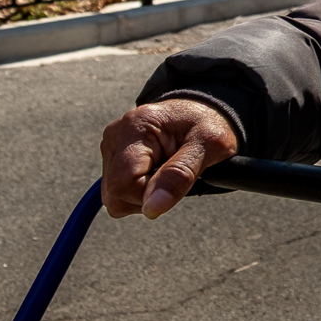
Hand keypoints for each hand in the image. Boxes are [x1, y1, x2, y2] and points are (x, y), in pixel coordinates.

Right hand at [99, 98, 239, 218]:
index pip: (124, 183)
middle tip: (175, 176)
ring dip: (143, 195)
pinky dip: (138, 191)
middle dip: (147, 197)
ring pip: (113, 197)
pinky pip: (117, 193)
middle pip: (114, 193)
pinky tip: (157, 174)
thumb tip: (151, 208)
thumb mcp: (209, 144)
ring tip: (167, 172)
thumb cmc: (209, 124)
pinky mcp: (112, 158)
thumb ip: (181, 175)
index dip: (151, 194)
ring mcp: (111, 147)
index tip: (178, 181)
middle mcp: (116, 135)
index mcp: (137, 126)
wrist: (204, 111)